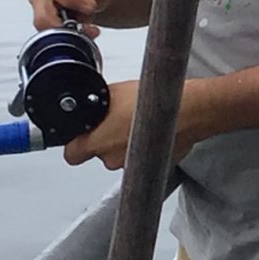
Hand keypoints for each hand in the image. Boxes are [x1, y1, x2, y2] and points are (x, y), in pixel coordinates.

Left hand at [59, 76, 207, 169]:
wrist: (187, 111)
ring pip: (119, 157)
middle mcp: (112, 159)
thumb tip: (90, 105)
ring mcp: (131, 166)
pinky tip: (149, 132)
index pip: (72, 154)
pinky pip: (139, 159)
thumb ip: (95, 105)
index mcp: (97, 142)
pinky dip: (141, 149)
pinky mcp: (150, 167)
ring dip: (124, 144)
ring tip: (136, 125)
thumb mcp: (113, 93)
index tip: (80, 137)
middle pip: (98, 154)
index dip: (75, 144)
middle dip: (105, 140)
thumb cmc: (152, 102)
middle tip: (116, 123)